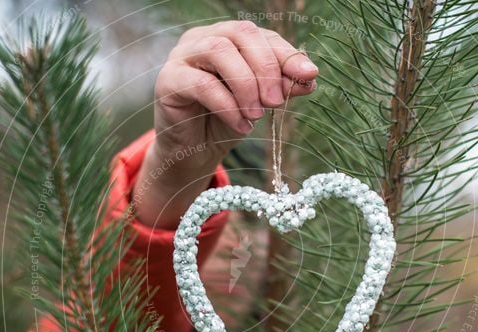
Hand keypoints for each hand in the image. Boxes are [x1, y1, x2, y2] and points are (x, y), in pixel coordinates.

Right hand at [134, 20, 318, 228]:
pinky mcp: (168, 81)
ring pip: (219, 51)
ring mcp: (182, 56)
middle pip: (240, 34)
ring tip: (257, 115)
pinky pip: (202, 84)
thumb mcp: (259, 103)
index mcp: (227, 37)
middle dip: (266, 68)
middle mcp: (202, 38)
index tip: (308, 75)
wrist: (193, 151)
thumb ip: (281, 87)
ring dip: (246, 84)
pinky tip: (241, 125)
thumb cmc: (225, 120)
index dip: (286, 53)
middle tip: (277, 102)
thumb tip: (309, 78)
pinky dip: (227, 105)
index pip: (260, 35)